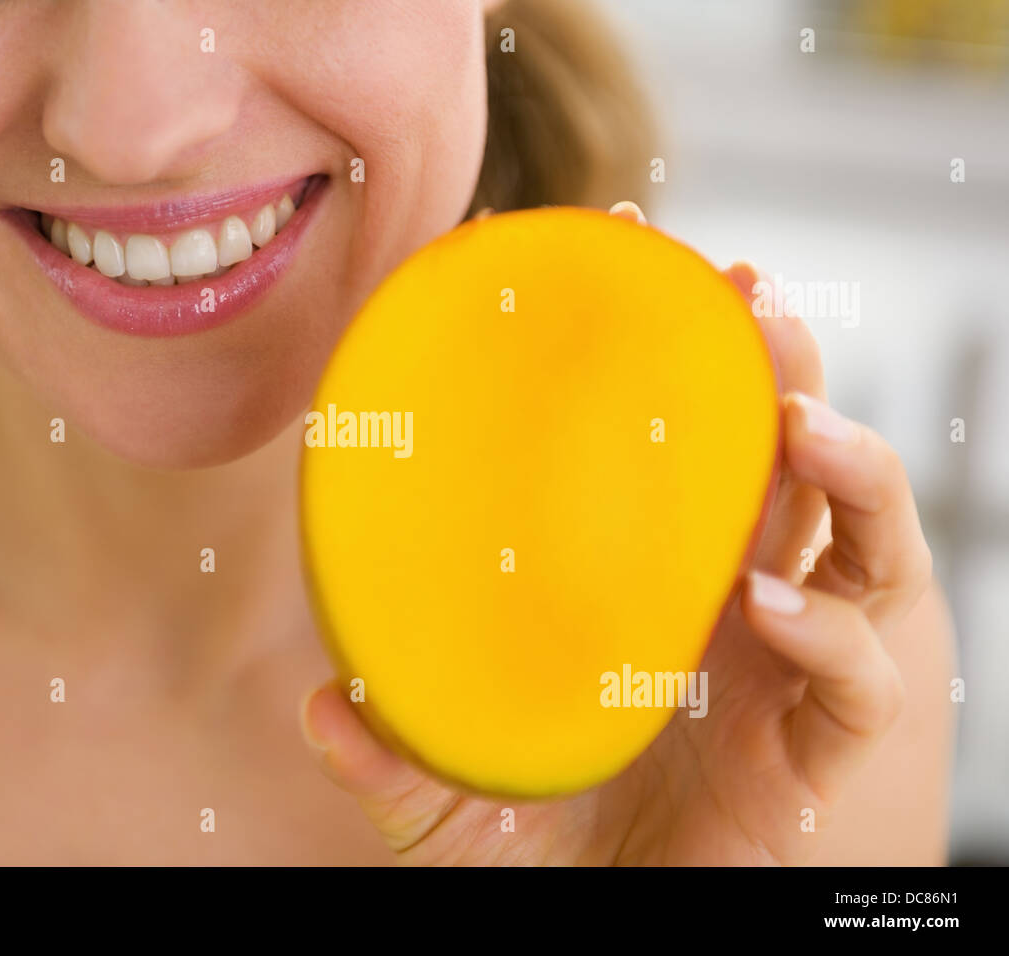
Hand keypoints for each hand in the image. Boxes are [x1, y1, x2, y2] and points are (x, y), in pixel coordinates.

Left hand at [298, 201, 932, 863]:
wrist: (611, 932)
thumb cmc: (543, 849)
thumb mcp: (451, 795)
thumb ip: (392, 752)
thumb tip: (319, 703)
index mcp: (659, 589)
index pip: (687, 455)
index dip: (680, 365)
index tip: (644, 270)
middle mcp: (736, 611)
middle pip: (789, 464)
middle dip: (783, 369)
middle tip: (745, 294)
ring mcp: (788, 675)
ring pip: (864, 544)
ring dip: (849, 468)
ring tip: (797, 423)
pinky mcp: (818, 751)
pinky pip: (863, 679)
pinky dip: (833, 637)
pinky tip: (772, 609)